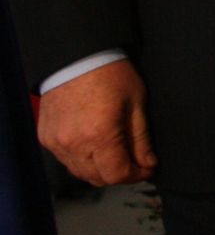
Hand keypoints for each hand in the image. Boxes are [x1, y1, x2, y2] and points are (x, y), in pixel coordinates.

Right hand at [38, 58, 156, 186]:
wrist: (77, 56)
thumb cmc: (112, 74)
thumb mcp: (136, 103)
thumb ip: (141, 139)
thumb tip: (148, 164)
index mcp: (99, 136)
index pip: (116, 175)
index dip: (135, 176)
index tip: (147, 168)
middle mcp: (73, 145)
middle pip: (97, 178)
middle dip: (118, 174)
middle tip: (134, 161)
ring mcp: (56, 143)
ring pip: (79, 172)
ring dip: (99, 169)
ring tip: (116, 153)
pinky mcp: (46, 138)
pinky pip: (65, 160)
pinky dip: (81, 159)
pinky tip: (94, 145)